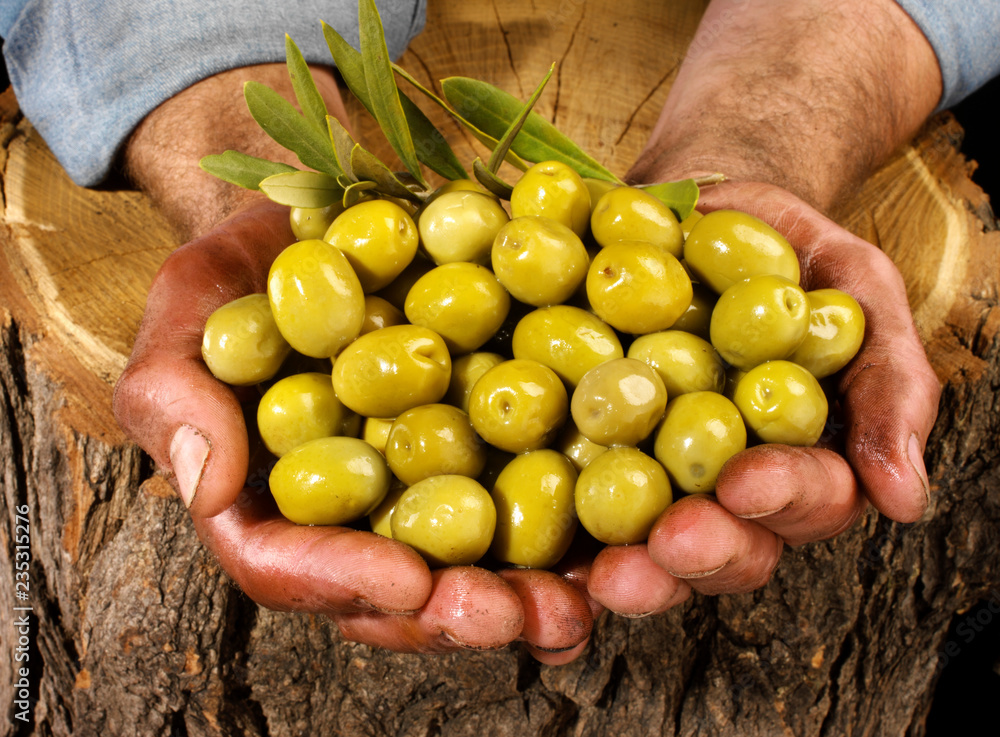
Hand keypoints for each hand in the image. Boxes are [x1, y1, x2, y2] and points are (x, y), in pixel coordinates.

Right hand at [113, 195, 595, 659]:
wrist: (333, 218)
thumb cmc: (253, 265)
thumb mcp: (193, 302)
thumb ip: (174, 387)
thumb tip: (204, 484)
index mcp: (272, 496)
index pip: (289, 563)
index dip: (341, 581)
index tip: (407, 581)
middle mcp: (354, 512)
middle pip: (395, 589)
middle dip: (454, 614)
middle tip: (510, 617)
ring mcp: (427, 486)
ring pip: (471, 566)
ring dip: (526, 599)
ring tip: (575, 606)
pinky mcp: (495, 449)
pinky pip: (534, 502)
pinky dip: (574, 536)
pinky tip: (617, 547)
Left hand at [588, 180, 940, 614]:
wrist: (682, 213)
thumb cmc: (778, 251)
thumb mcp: (852, 287)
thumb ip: (888, 379)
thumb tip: (902, 501)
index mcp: (797, 461)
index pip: (806, 497)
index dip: (782, 496)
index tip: (747, 480)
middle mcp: (723, 493)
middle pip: (724, 547)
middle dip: (701, 551)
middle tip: (671, 541)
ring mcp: (648, 485)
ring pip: (645, 552)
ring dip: (629, 570)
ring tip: (603, 572)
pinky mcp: (578, 466)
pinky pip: (565, 516)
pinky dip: (553, 548)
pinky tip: (530, 557)